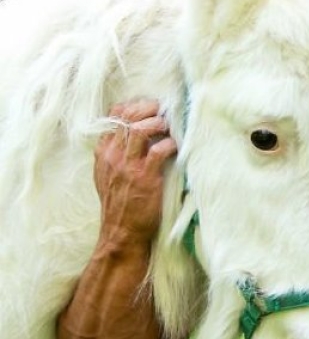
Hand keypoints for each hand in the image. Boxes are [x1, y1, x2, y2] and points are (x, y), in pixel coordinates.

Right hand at [95, 99, 177, 242]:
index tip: (148, 107)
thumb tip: (131, 132)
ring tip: (168, 127)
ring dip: (158, 123)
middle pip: (127, 116)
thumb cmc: (119, 204)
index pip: (113, 116)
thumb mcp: (107, 175)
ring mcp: (127, 166)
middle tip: (162, 111)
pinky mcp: (145, 178)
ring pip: (140, 129)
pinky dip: (170, 144)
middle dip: (148, 108)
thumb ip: (115, 153)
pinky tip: (175, 147)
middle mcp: (112, 156)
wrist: (121, 233)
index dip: (132, 106)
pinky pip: (159, 150)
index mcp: (103, 153)